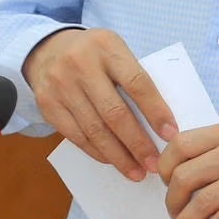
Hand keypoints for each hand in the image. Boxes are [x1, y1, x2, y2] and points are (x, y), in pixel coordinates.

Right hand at [23, 29, 178, 181]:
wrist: (47, 48)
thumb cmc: (94, 54)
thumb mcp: (115, 51)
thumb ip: (133, 77)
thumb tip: (160, 122)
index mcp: (107, 46)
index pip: (137, 83)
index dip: (155, 111)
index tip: (171, 135)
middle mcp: (81, 64)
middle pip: (114, 112)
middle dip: (137, 143)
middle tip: (154, 164)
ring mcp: (61, 85)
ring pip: (94, 130)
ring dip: (119, 156)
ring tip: (137, 171)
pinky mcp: (47, 105)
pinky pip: (76, 136)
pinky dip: (97, 152)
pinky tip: (112, 160)